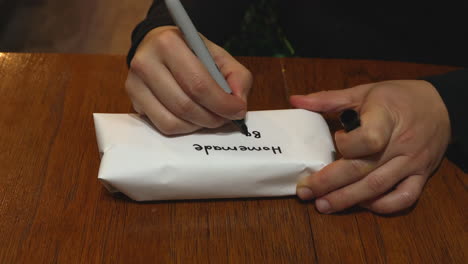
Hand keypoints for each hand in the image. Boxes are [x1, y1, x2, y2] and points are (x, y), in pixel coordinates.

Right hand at [126, 26, 252, 134]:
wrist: (161, 48)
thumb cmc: (193, 53)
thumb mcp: (219, 56)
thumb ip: (237, 78)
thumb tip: (238, 104)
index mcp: (168, 43)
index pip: (198, 83)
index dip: (222, 103)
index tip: (238, 111)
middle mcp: (145, 62)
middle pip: (185, 105)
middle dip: (212, 117)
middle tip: (226, 117)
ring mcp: (134, 84)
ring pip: (173, 121)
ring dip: (198, 125)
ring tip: (210, 116)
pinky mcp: (133, 102)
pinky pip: (163, 126)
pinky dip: (184, 128)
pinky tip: (193, 118)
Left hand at [291, 80, 450, 213]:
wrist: (442, 106)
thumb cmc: (399, 97)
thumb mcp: (364, 92)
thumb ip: (329, 99)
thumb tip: (295, 100)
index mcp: (386, 118)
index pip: (367, 140)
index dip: (346, 145)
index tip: (335, 140)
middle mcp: (401, 144)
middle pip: (363, 170)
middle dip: (330, 184)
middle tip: (306, 193)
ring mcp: (412, 163)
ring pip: (378, 188)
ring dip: (348, 200)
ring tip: (323, 206)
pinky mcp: (422, 176)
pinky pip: (404, 197)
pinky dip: (382, 206)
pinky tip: (362, 204)